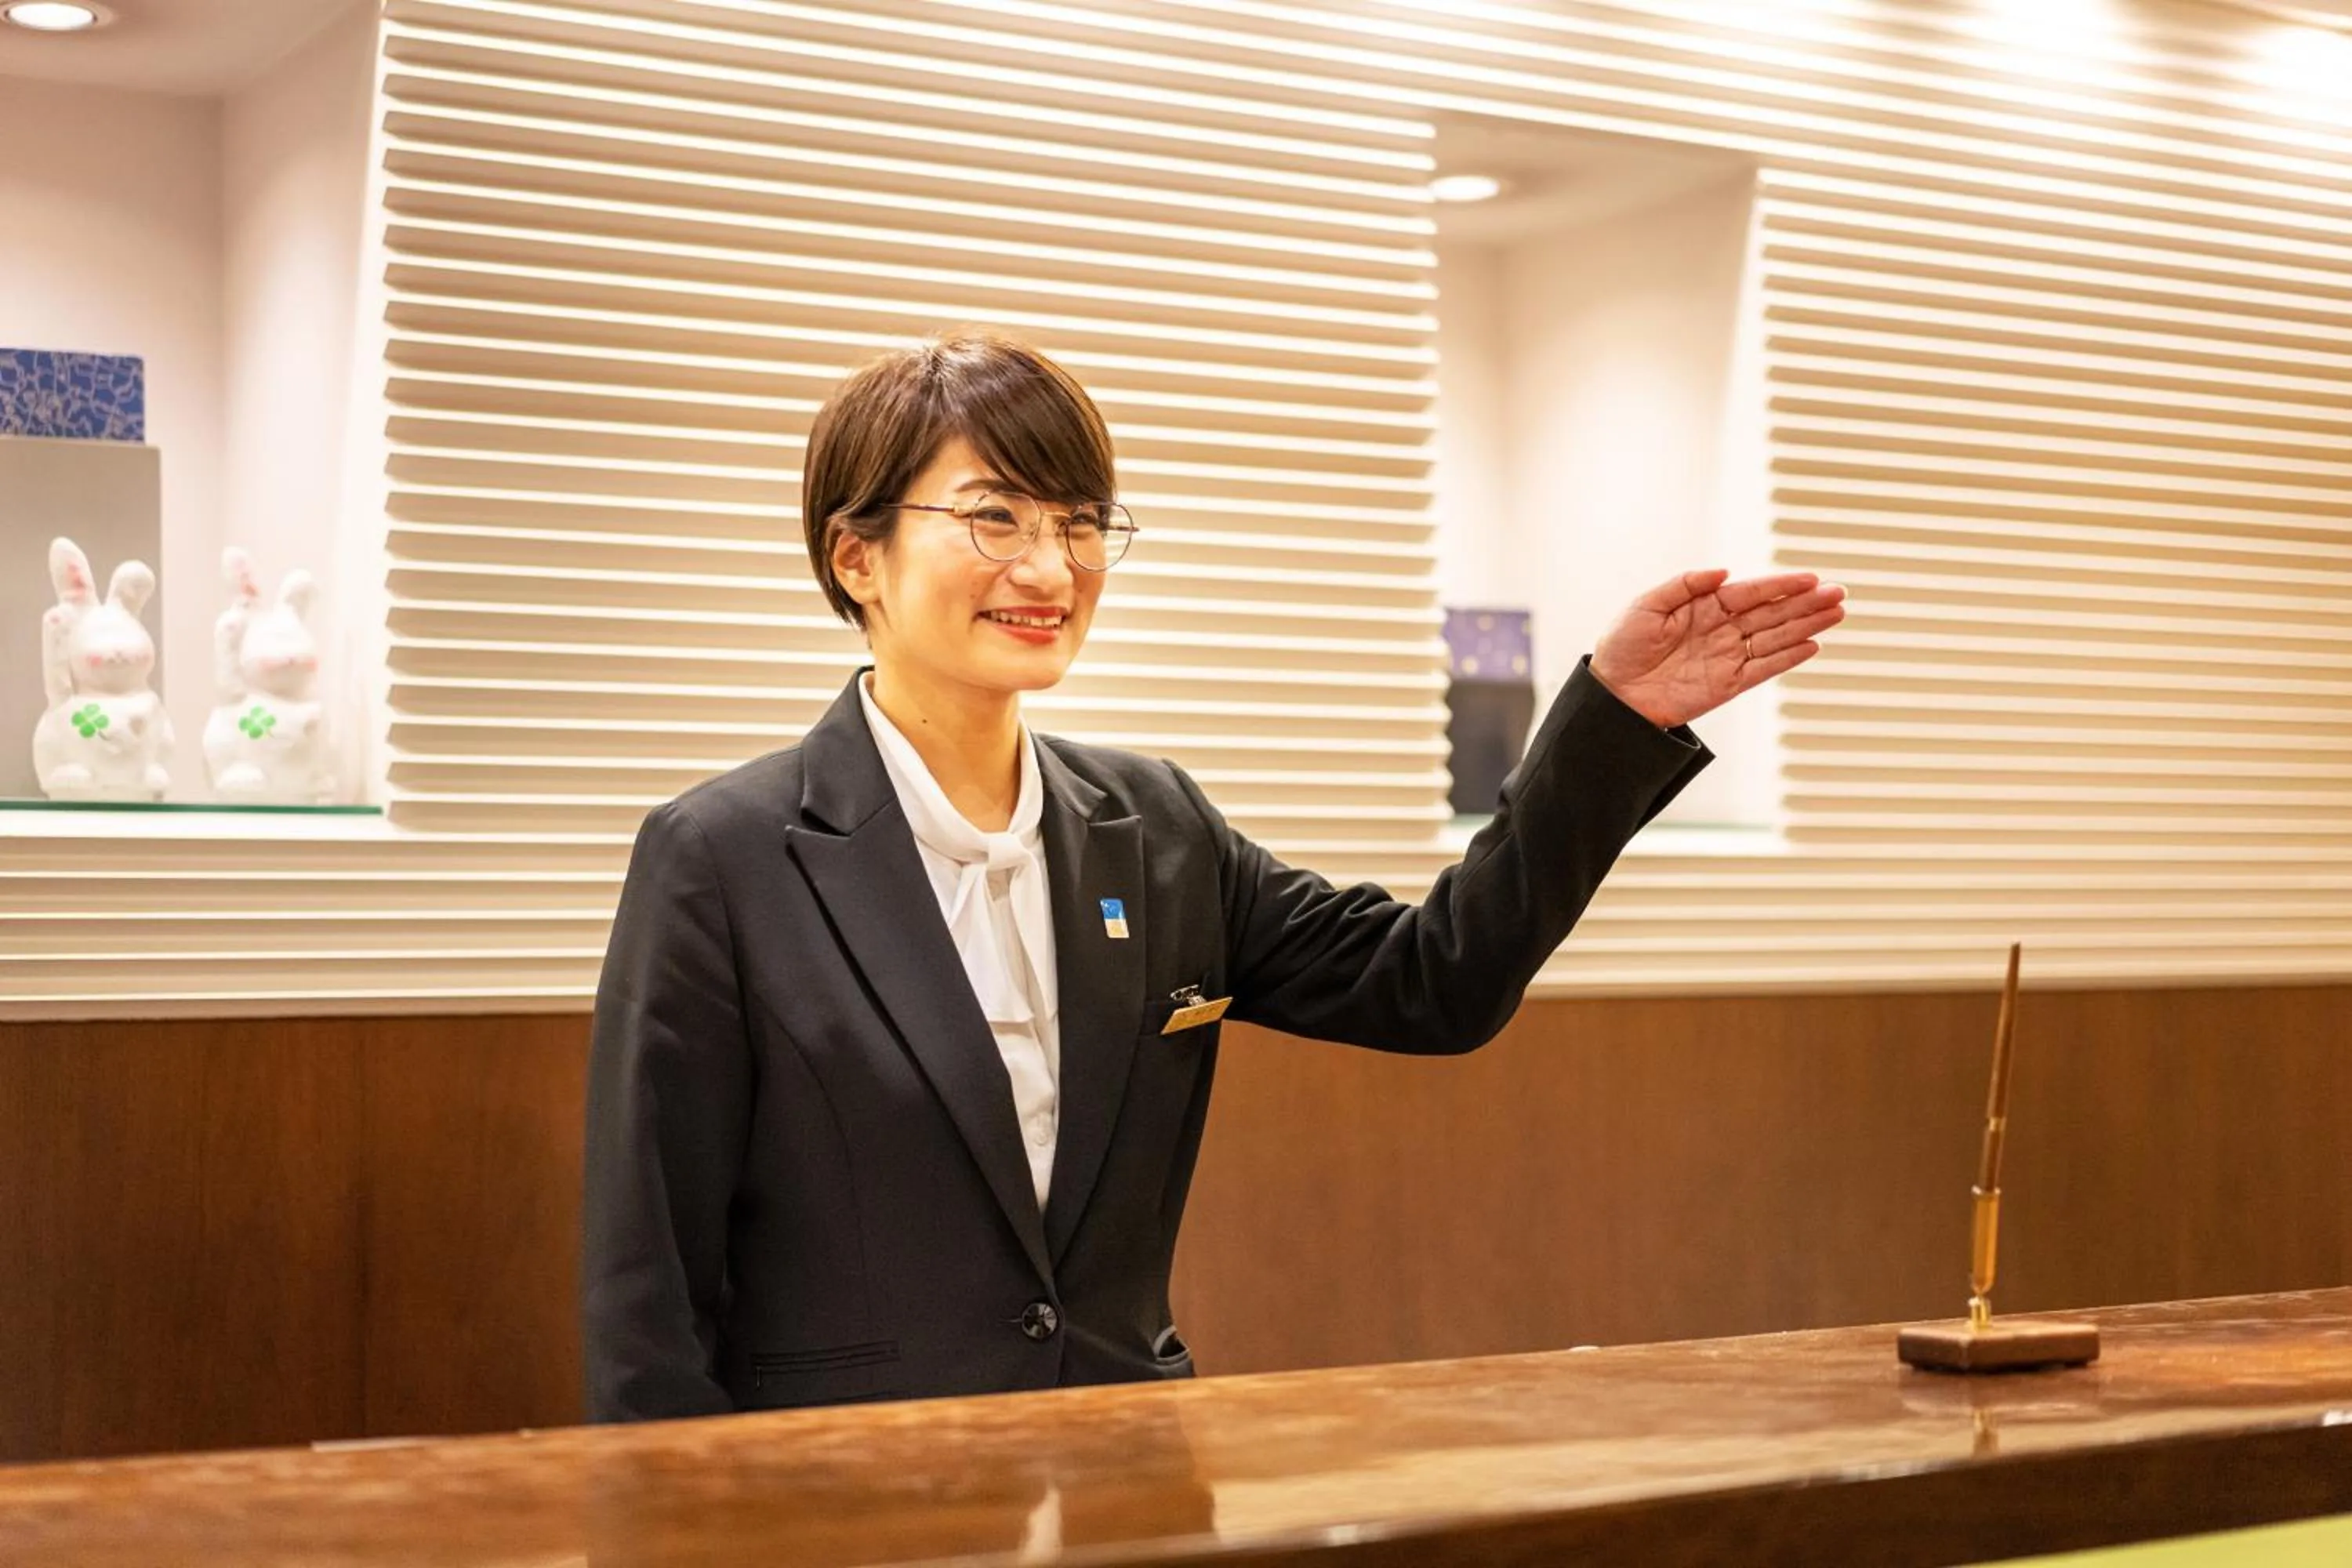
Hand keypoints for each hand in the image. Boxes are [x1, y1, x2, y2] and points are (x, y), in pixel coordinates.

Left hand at [1589, 569, 1846, 728]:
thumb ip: (1684, 585)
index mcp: (1704, 606)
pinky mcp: (1727, 685)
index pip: (1751, 592)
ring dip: (1806, 625)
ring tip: (1837, 613)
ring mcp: (1727, 657)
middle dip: (1806, 603)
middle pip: (1771, 613)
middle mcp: (1721, 629)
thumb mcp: (1646, 606)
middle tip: (1839, 593)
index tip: (1811, 578)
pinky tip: (1812, 645)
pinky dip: (1788, 658)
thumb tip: (1723, 572)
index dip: (1781, 585)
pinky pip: (1763, 668)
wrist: (1612, 695)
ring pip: (1775, 638)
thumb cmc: (1622, 646)